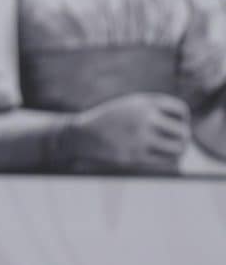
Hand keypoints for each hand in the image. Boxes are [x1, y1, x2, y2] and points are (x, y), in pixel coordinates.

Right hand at [60, 93, 190, 172]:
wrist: (81, 134)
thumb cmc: (110, 120)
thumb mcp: (130, 106)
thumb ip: (154, 110)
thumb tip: (182, 127)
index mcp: (143, 102)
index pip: (180, 110)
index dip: (182, 119)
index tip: (173, 124)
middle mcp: (143, 117)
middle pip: (182, 132)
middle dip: (182, 138)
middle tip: (176, 142)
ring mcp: (140, 137)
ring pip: (178, 148)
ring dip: (179, 151)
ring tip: (172, 152)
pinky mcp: (135, 156)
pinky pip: (165, 161)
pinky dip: (169, 161)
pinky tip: (162, 159)